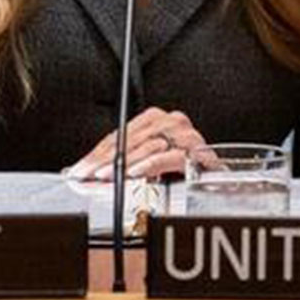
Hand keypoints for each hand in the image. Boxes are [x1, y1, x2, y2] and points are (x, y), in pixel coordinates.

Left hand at [66, 107, 206, 181]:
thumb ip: (124, 164)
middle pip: (128, 140)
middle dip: (102, 161)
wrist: (222, 180)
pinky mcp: (198, 152)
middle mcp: (171, 122)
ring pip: (146, 147)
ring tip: (102, 177)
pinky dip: (149, 165)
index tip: (77, 171)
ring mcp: (185, 135)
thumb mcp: (148, 163)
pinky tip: (133, 173)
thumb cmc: (184, 171)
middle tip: (83, 176)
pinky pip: (169, 157)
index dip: (95, 154)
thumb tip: (88, 173)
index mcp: (156, 119)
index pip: (118, 136)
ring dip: (121, 164)